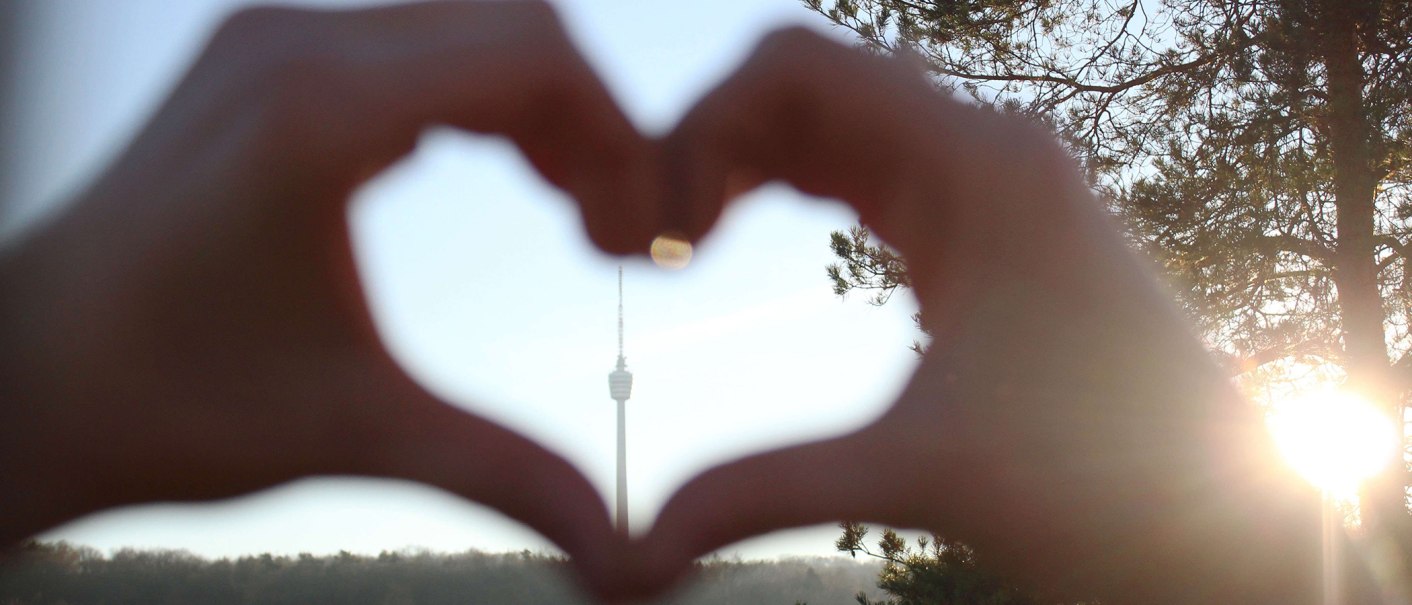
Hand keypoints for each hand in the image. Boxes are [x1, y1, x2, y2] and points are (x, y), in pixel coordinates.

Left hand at [0, 0, 652, 579]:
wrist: (27, 376)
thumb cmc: (171, 404)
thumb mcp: (358, 432)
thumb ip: (506, 474)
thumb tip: (624, 561)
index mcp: (319, 115)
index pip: (533, 57)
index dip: (617, 141)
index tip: (633, 240)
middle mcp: (294, 45)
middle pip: (515, 26)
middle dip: (589, 121)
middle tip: (610, 228)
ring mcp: (271, 39)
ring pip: (468, 24)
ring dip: (539, 105)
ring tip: (568, 202)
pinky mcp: (260, 56)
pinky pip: (413, 40)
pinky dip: (479, 95)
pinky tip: (498, 168)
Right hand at [627, 29, 1322, 603]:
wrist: (1217, 522)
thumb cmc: (1103, 488)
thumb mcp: (917, 472)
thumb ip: (764, 491)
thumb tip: (632, 556)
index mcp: (978, 163)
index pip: (797, 67)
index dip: (699, 126)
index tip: (658, 233)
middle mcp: (985, 147)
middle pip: (806, 82)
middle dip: (711, 142)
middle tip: (652, 239)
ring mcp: (986, 181)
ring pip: (831, 121)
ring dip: (745, 161)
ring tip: (681, 240)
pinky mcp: (981, 224)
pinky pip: (861, 165)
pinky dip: (789, 184)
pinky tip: (740, 233)